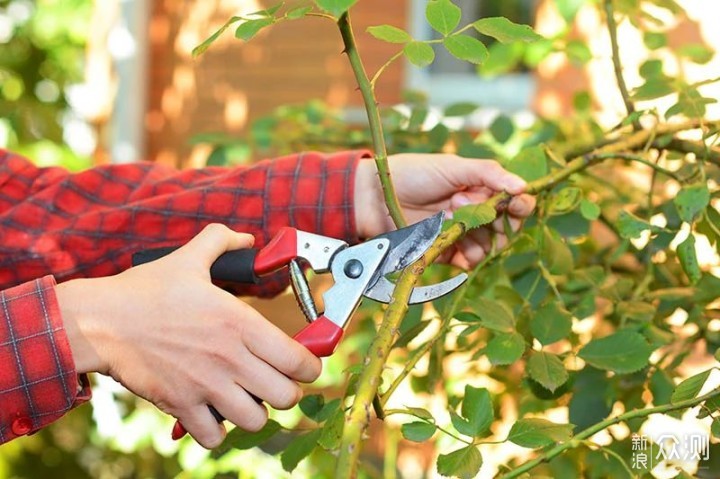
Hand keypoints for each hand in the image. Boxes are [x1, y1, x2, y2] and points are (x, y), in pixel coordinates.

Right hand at [57, 224, 320, 447]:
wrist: (100, 321)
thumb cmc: (146, 290)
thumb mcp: (189, 257)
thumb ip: (221, 241)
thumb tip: (246, 238)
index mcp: (240, 323)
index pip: (299, 360)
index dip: (310, 367)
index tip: (305, 365)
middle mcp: (230, 358)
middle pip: (286, 396)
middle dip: (286, 391)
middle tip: (275, 382)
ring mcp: (206, 385)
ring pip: (255, 420)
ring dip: (255, 412)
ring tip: (245, 398)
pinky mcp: (181, 406)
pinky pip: (214, 437)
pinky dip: (218, 431)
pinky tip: (213, 413)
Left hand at [354, 153, 535, 268]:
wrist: (376, 197)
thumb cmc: (413, 174)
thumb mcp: (453, 166)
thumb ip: (488, 173)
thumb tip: (523, 186)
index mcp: (480, 189)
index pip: (513, 202)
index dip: (520, 205)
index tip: (518, 204)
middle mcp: (474, 212)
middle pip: (505, 228)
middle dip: (498, 222)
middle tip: (471, 208)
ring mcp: (460, 233)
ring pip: (489, 246)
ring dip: (480, 237)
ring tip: (453, 219)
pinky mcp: (446, 251)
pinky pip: (469, 261)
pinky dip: (469, 257)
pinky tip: (457, 246)